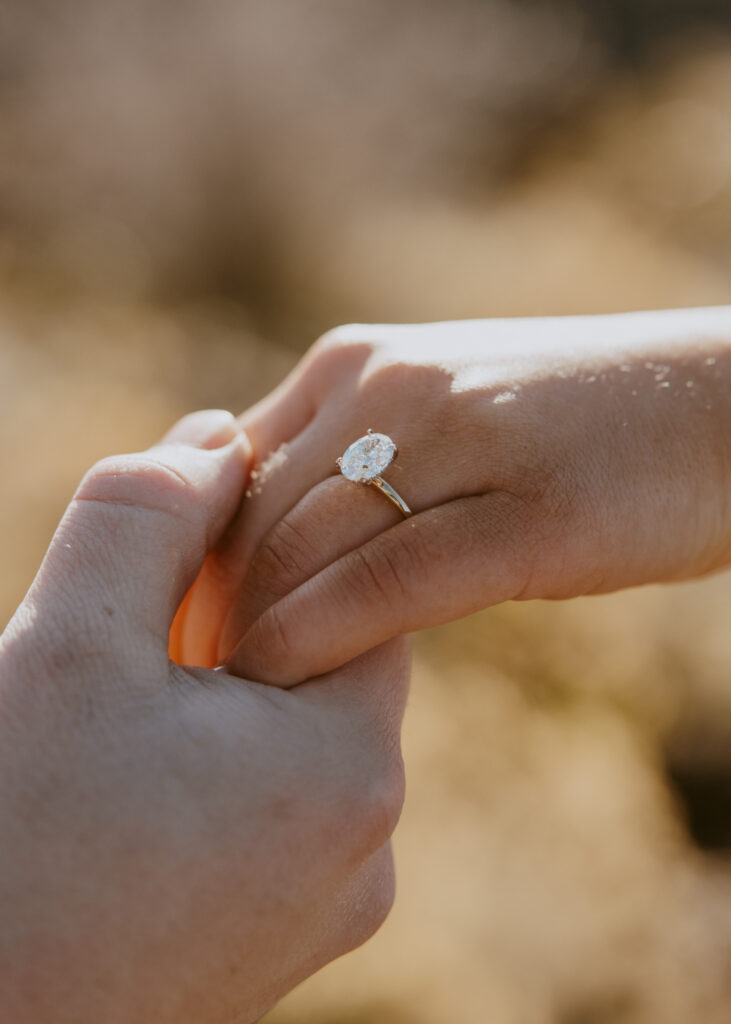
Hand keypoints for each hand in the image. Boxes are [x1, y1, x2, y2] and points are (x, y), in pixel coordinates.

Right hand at [0, 410, 408, 1023]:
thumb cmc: (12, 836)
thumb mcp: (70, 641)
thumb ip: (151, 512)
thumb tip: (220, 437)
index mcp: (350, 767)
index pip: (355, 600)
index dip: (272, 557)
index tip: (193, 548)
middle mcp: (368, 850)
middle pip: (323, 674)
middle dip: (241, 632)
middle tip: (141, 632)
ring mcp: (327, 912)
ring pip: (294, 746)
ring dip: (224, 706)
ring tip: (127, 715)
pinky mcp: (278, 951)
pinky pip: (273, 820)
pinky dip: (219, 778)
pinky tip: (135, 786)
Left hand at [176, 308, 730, 684]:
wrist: (716, 405)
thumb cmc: (569, 428)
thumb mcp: (437, 419)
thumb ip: (350, 463)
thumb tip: (268, 543)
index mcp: (358, 362)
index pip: (225, 468)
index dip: (184, 558)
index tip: (169, 631)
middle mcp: (389, 383)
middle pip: (248, 514)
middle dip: (203, 608)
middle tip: (179, 687)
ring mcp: (457, 439)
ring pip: (301, 548)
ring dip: (246, 634)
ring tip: (220, 704)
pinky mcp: (524, 514)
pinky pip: (384, 582)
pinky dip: (319, 638)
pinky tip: (287, 685)